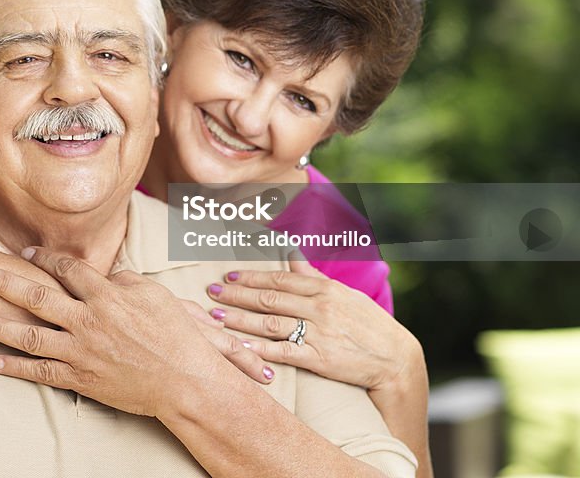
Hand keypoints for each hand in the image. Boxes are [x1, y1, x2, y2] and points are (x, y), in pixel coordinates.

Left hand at [0, 247, 270, 417]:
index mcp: (107, 295)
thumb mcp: (154, 294)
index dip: (44, 259)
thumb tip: (106, 274)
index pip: (67, 269)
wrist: (184, 381)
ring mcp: (81, 351)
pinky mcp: (81, 378)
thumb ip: (124, 280)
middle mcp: (88, 320)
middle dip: (1, 282)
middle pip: (36, 296)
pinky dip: (15, 368)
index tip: (25, 253)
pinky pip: (41, 372)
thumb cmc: (175, 335)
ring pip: (29, 335)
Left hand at [207, 258, 420, 391]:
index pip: (280, 279)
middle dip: (237, 294)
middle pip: (269, 299)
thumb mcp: (344, 293)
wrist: (396, 359)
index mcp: (324, 289)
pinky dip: (261, 350)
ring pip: (271, 324)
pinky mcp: (320, 359)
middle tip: (212, 292)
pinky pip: (284, 352)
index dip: (252, 276)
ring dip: (241, 320)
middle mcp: (319, 308)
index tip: (228, 274)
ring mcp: (319, 334)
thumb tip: (289, 250)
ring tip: (218, 316)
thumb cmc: (368, 324)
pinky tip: (241, 347)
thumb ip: (312, 275)